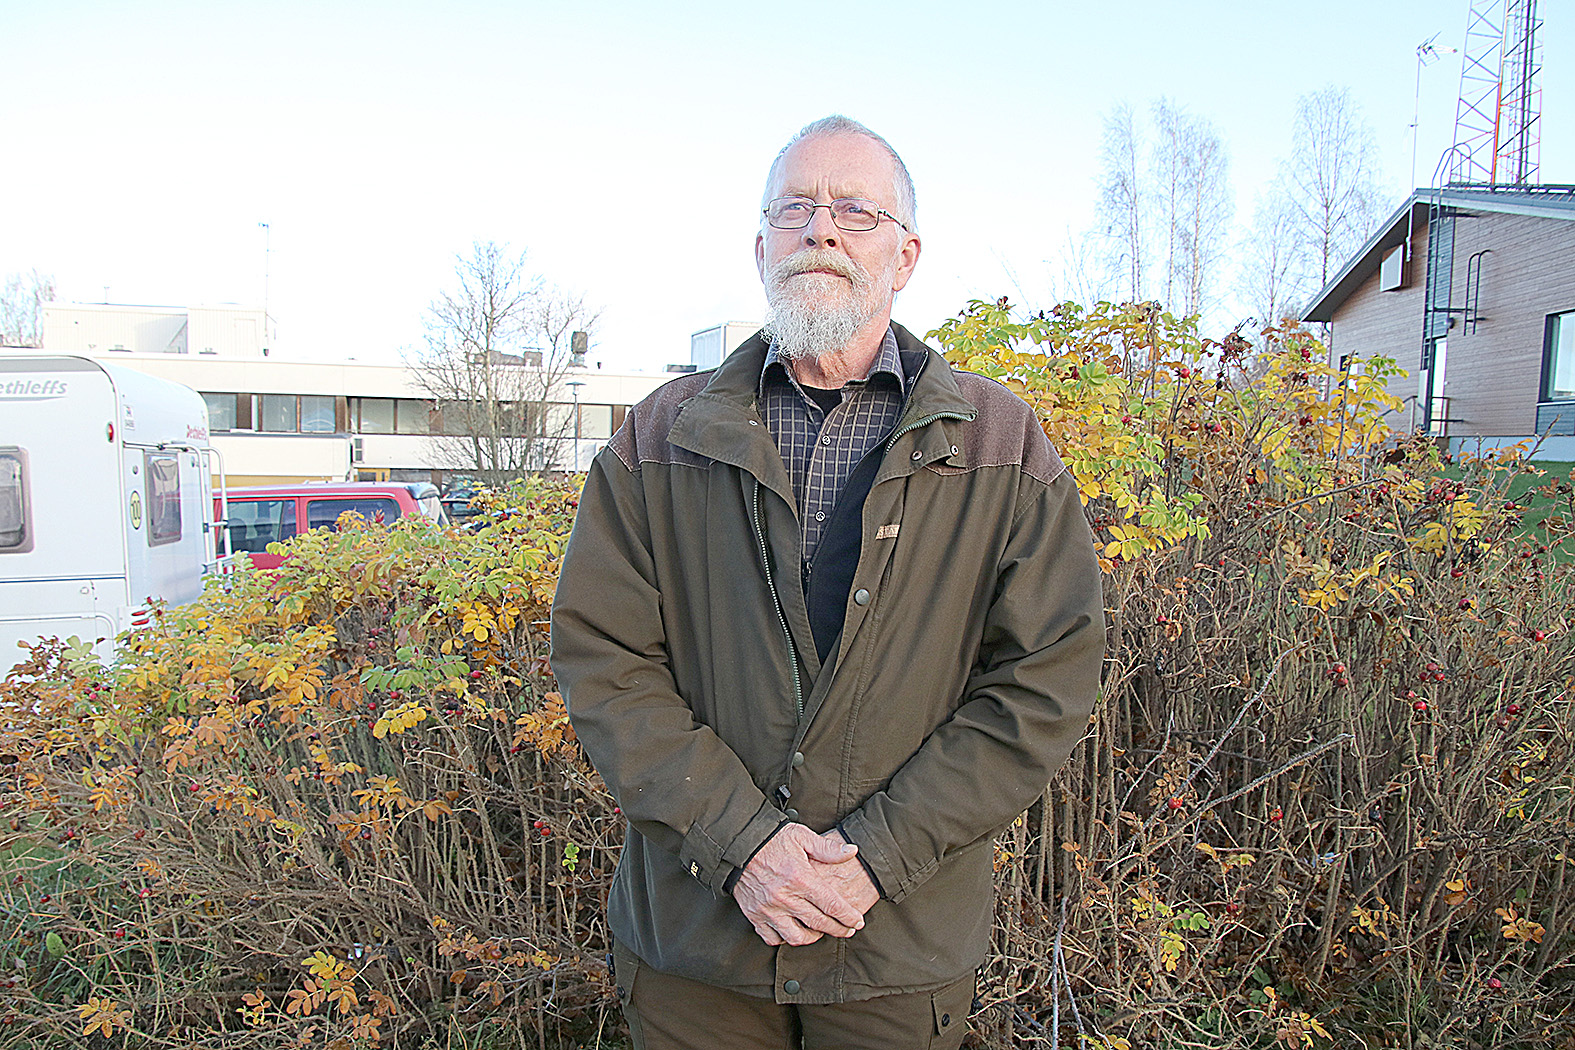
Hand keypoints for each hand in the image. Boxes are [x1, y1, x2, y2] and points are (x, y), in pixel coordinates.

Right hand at [731, 823, 870, 945]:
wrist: (739, 843)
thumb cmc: (772, 838)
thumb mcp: (802, 836)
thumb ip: (828, 848)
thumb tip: (853, 851)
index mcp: (800, 878)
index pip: (832, 905)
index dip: (848, 917)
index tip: (857, 922)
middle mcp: (785, 897)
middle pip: (819, 924)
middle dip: (838, 929)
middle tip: (847, 930)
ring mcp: (769, 909)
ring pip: (796, 937)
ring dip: (812, 937)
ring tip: (820, 932)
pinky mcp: (754, 915)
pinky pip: (772, 937)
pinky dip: (784, 938)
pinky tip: (792, 930)